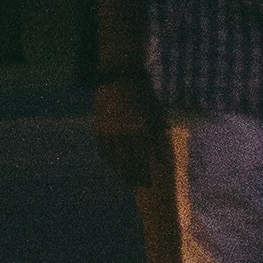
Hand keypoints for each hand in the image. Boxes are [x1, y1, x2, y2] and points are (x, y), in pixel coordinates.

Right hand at [90, 76, 161, 195]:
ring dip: (121, 172)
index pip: (143, 163)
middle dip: (134, 178)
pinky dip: (109, 161)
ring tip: (127, 179)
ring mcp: (109, 131)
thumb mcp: (157, 117)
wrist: (120, 77)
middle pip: (128, 165)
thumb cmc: (144, 98)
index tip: (148, 184)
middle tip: (138, 185)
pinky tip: (115, 166)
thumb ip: (160, 142)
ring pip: (114, 161)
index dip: (146, 177)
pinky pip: (103, 151)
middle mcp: (124, 133)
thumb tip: (163, 164)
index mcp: (141, 131)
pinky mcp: (98, 127)